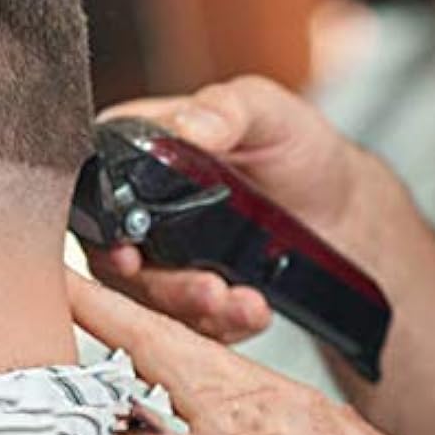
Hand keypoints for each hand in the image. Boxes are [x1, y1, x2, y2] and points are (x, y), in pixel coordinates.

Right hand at [88, 77, 408, 329]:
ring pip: (148, 299)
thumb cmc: (297, 147)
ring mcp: (161, 254)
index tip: (127, 257)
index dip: (102, 232)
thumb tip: (190, 124)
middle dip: (157, 285)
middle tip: (203, 289)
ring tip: (235, 302)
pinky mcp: (189, 293)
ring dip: (190, 310)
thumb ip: (227, 109)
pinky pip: (187, 324)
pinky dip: (219, 325)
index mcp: (135, 150)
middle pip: (114, 259)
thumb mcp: (266, 112)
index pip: (93, 194)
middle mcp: (137, 206)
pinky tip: (251, 311)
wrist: (342, 205)